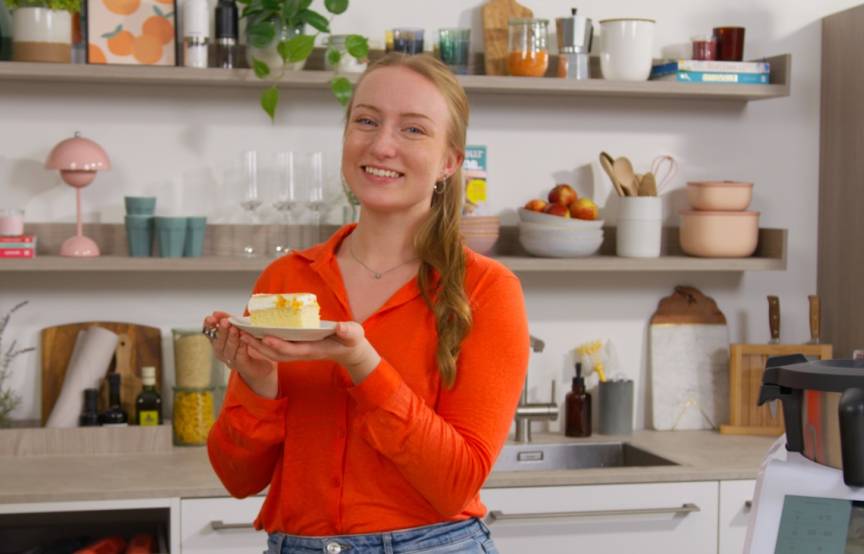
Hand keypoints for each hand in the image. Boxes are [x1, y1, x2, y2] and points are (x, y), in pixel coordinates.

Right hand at [203, 311, 277, 398]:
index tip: (211, 318)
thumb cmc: (249, 344)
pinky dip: (241, 347)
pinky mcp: (242, 366)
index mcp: (220, 342)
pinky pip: (240, 356)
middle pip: (219, 342)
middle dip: (222, 331)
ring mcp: (232, 360)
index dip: (209, 326)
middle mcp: (223, 352)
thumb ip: (230, 320)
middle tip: (225, 322)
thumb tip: (217, 312)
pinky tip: (244, 339)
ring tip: (235, 329)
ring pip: (228, 350)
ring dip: (231, 339)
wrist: (262, 364)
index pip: (210, 333)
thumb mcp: (240, 328)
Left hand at [240, 321, 380, 384]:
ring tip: (241, 333)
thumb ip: (348, 331)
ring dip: (256, 344)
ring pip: (273, 351)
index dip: (278, 345)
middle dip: (259, 346)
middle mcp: (302, 353)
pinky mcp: (295, 347)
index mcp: (314, 349)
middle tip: (242, 335)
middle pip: (276, 353)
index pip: (292, 350)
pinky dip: (262, 341)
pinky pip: (275, 346)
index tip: (265, 338)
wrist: (350, 350)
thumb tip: (341, 327)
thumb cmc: (351, 340)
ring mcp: (298, 351)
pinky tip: (253, 331)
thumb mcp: (354, 334)